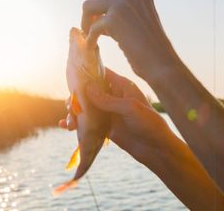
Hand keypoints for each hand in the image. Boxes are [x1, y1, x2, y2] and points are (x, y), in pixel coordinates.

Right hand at [59, 68, 175, 164]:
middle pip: (90, 90)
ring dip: (74, 111)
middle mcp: (114, 96)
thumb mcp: (129, 109)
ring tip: (69, 122)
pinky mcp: (105, 126)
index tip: (72, 76)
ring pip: (86, 106)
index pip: (102, 73)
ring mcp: (109, 111)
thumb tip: (87, 88)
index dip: (87, 73)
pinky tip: (66, 126)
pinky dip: (77, 122)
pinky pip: (87, 121)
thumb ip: (108, 99)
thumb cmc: (149, 124)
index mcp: (122, 86)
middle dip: (77, 96)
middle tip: (70, 106)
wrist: (156, 149)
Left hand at [81, 0, 179, 82]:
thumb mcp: (139, 23)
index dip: (102, 12)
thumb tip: (99, 16)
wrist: (162, 64)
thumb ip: (124, 14)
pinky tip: (93, 48)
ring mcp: (122, 4)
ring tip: (90, 38)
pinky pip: (92, 27)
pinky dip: (90, 38)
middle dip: (91, 15)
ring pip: (88, 6)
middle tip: (92, 32)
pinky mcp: (114, 18)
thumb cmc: (151, 50)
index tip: (103, 28)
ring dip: (86, 23)